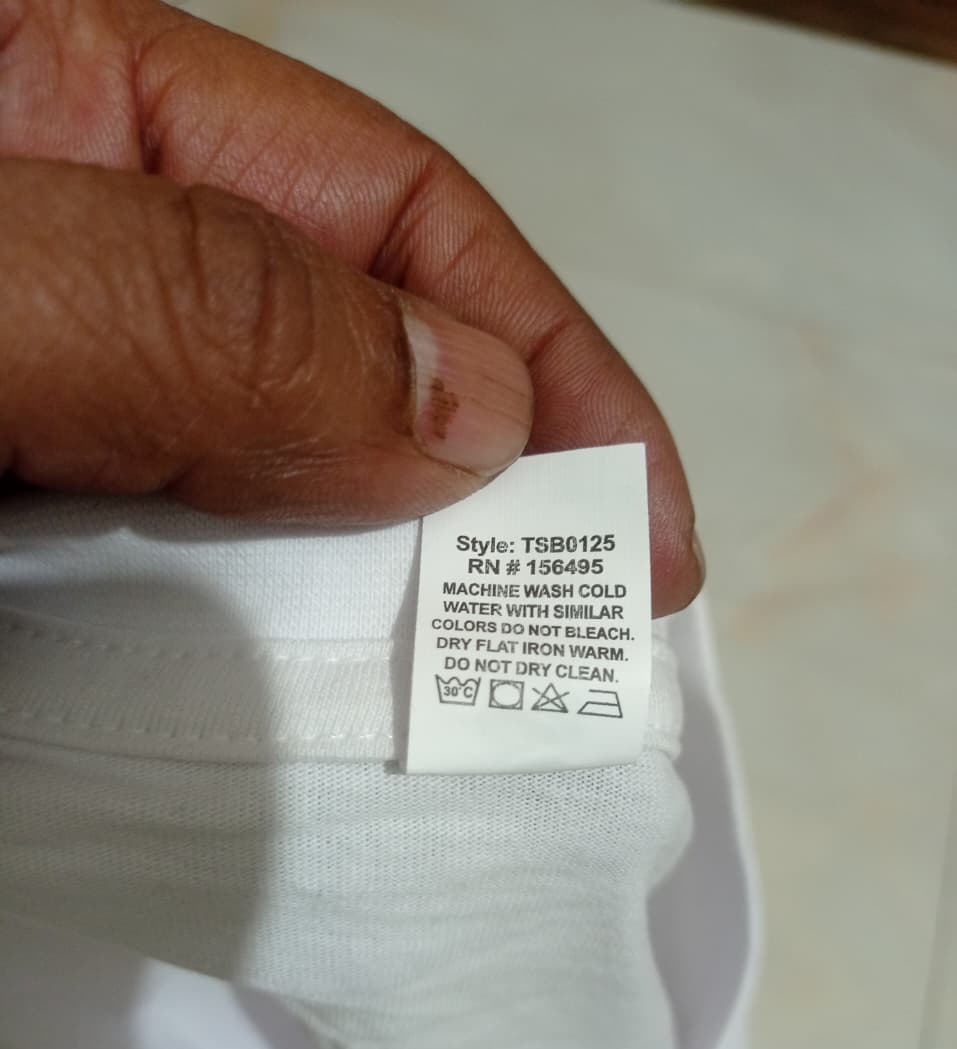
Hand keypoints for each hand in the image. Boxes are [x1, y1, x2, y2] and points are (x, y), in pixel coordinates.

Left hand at [0, 0, 701, 613]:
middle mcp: (81, 239)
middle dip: (480, 480)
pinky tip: (294, 687)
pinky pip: (162, 569)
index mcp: (69, 94)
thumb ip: (209, 314)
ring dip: (367, 575)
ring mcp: (47, 377)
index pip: (391, 205)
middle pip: (346, 341)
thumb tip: (465, 406)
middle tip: (574, 617)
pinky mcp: (16, 506)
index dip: (549, 359)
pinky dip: (244, 637)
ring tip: (452, 675)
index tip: (645, 521)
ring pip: (264, 473)